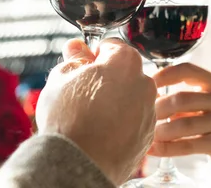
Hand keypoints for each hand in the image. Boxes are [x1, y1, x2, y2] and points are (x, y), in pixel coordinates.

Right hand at [36, 38, 156, 184]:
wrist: (80, 163)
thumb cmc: (68, 118)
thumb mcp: (61, 79)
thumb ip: (73, 59)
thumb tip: (76, 47)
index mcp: (126, 62)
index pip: (112, 47)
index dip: (94, 55)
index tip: (83, 67)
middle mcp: (144, 83)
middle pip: (124, 72)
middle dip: (106, 78)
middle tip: (83, 93)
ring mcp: (149, 110)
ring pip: (131, 97)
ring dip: (115, 100)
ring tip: (91, 116)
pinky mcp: (148, 134)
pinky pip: (134, 120)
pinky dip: (122, 122)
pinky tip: (102, 131)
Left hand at [149, 63, 210, 173]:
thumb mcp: (203, 100)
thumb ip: (181, 95)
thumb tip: (145, 95)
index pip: (188, 70)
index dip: (165, 75)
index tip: (147, 84)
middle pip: (182, 99)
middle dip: (158, 108)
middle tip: (141, 115)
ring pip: (184, 125)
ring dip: (160, 130)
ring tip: (145, 133)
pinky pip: (188, 146)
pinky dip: (166, 148)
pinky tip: (152, 149)